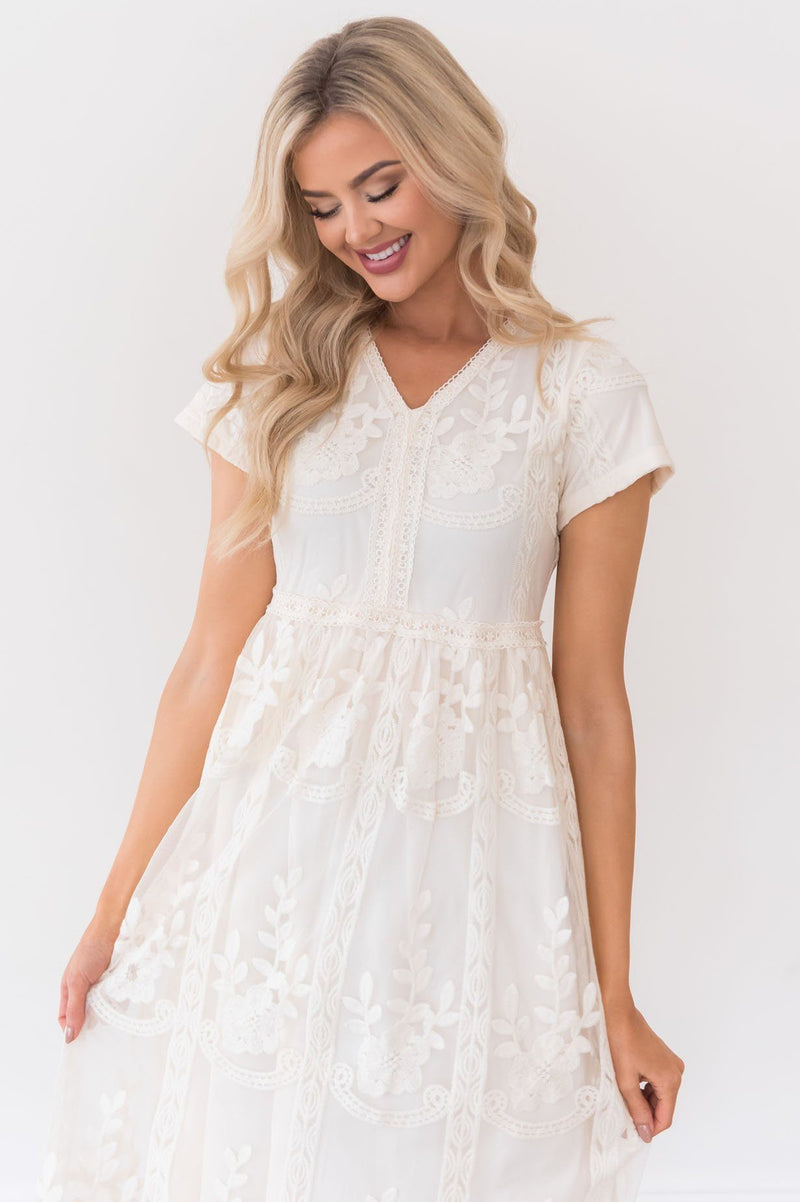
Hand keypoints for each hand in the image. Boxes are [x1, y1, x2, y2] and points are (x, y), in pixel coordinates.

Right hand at [58, 917, 119, 1043]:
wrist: (110, 929)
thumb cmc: (90, 951)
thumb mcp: (79, 981)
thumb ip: (75, 1007)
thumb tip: (68, 1035)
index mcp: (68, 989)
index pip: (65, 1017)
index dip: (72, 1029)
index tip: (84, 1041)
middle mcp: (81, 988)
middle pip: (83, 1014)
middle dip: (91, 1023)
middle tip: (103, 1034)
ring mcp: (96, 983)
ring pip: (98, 1007)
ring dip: (105, 1013)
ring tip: (114, 1022)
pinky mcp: (110, 979)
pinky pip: (111, 997)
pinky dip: (115, 1003)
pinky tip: (122, 1006)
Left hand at [603, 997, 684, 1141]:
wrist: (619, 1013)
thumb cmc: (621, 1043)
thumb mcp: (626, 1080)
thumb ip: (637, 1109)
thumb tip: (646, 1133)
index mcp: (670, 1080)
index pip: (666, 1118)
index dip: (650, 1129)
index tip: (634, 1134)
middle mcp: (677, 1073)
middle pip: (664, 1107)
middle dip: (646, 1114)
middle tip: (625, 1114)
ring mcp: (672, 1064)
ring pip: (661, 1095)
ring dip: (645, 1102)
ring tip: (625, 1098)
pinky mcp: (665, 1058)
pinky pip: (659, 1082)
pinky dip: (646, 1089)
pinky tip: (631, 1085)